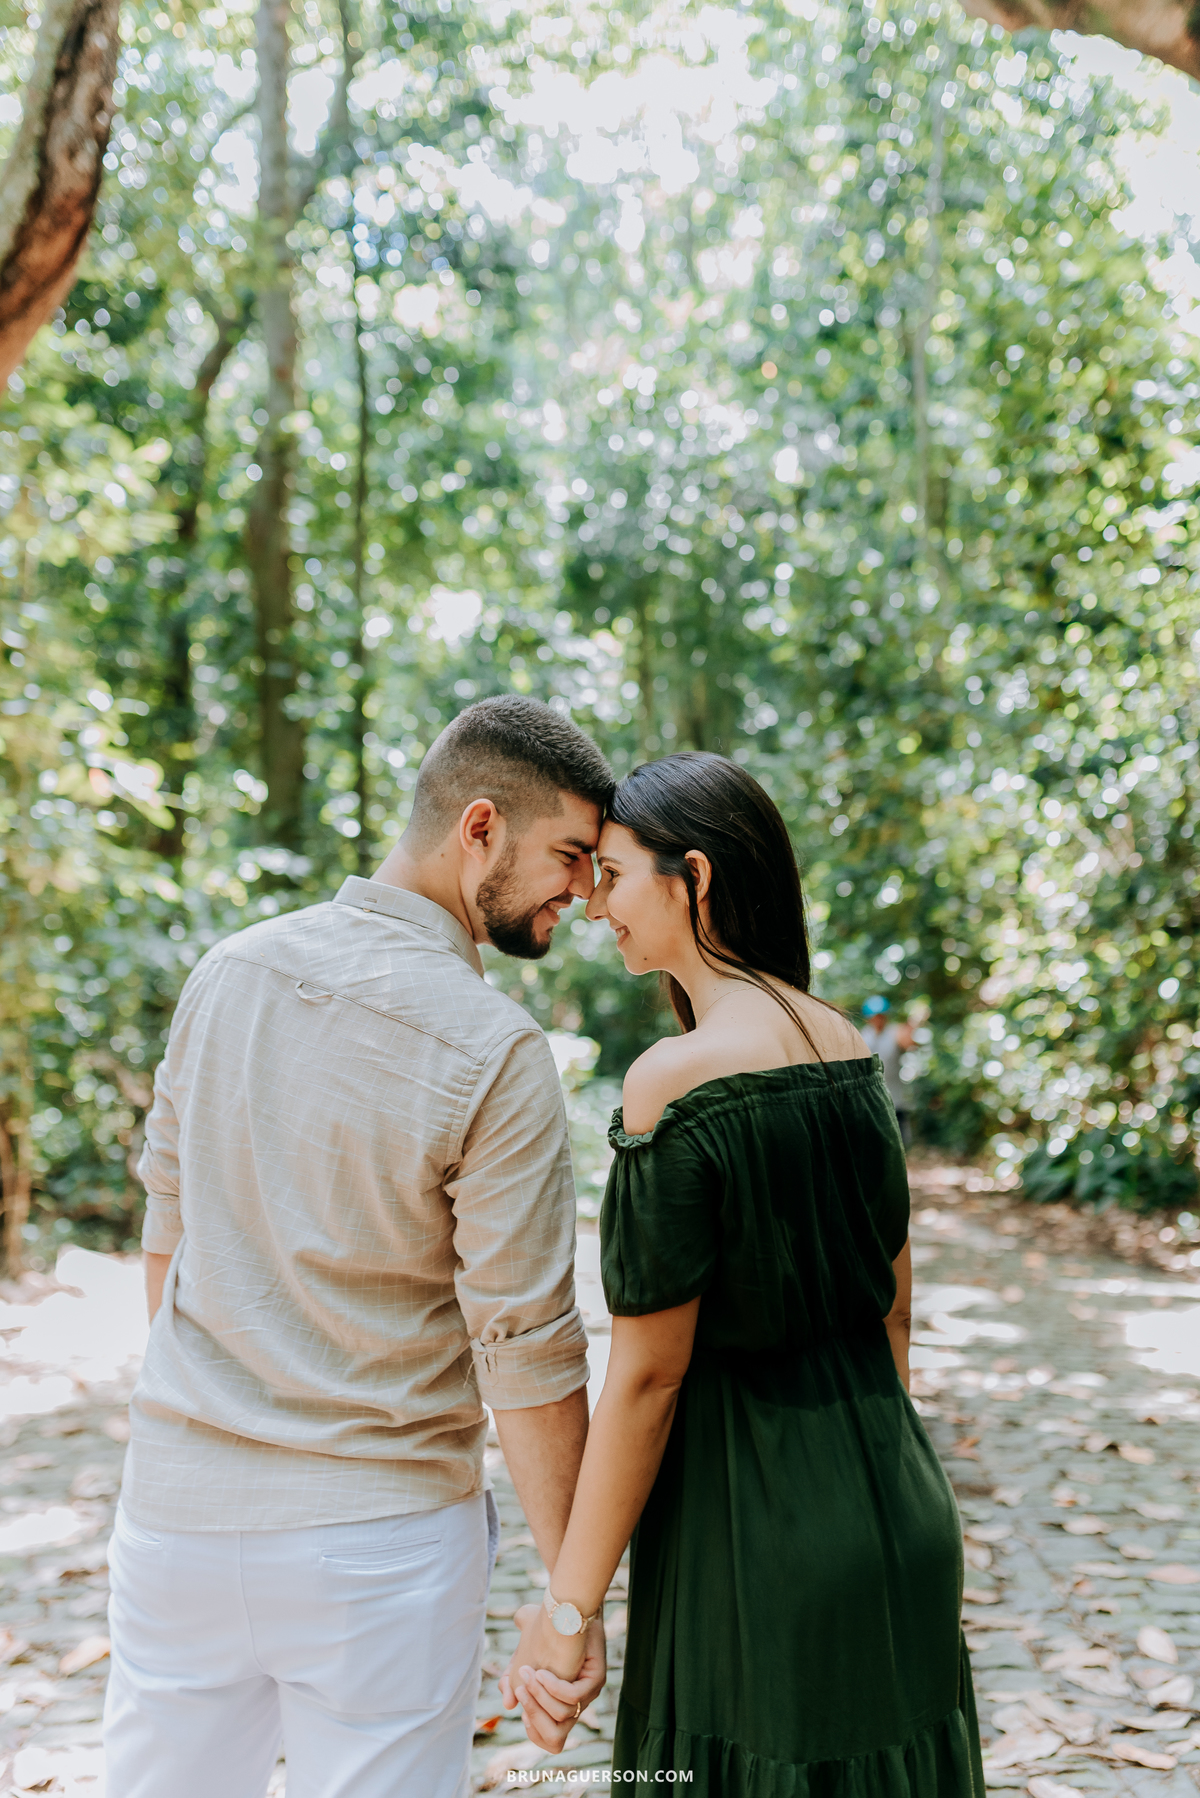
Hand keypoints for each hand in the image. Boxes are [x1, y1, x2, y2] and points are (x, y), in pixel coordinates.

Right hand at [501, 1609, 605, 1752]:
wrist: (564, 1606)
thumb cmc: (542, 1631)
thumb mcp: (521, 1660)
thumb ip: (512, 1683)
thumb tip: (509, 1705)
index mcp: (561, 1704)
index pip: (551, 1740)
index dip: (533, 1732)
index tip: (519, 1708)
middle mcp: (577, 1704)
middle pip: (556, 1739)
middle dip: (532, 1715)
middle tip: (520, 1689)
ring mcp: (589, 1692)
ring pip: (562, 1717)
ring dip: (538, 1697)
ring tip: (527, 1674)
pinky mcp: (597, 1679)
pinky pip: (572, 1697)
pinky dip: (552, 1688)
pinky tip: (541, 1671)